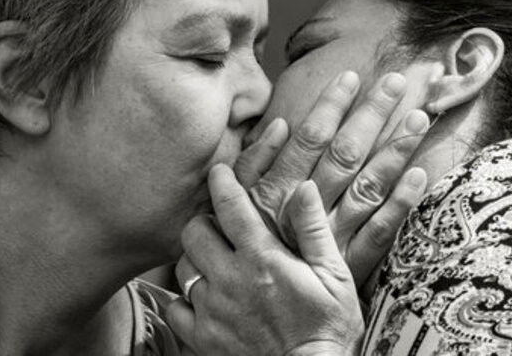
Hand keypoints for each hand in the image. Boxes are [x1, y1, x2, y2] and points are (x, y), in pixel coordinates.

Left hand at [166, 165, 363, 355]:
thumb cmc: (329, 328)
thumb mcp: (335, 275)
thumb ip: (313, 229)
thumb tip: (303, 186)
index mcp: (263, 259)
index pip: (230, 205)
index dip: (221, 181)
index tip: (219, 171)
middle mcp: (231, 281)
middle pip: (194, 231)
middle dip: (205, 223)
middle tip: (222, 228)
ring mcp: (213, 311)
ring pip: (182, 267)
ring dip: (196, 260)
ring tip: (216, 264)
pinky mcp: (202, 339)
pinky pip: (176, 308)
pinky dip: (185, 300)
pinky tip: (206, 299)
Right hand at [234, 72, 429, 285]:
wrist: (245, 310)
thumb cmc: (238, 248)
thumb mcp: (232, 203)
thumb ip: (252, 164)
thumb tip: (277, 125)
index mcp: (278, 189)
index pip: (310, 137)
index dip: (332, 105)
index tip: (352, 75)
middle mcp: (306, 209)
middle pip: (346, 153)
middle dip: (372, 114)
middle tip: (400, 80)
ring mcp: (330, 236)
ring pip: (368, 186)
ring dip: (395, 150)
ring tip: (419, 118)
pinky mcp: (347, 264)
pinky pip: (378, 233)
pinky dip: (400, 204)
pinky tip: (419, 177)